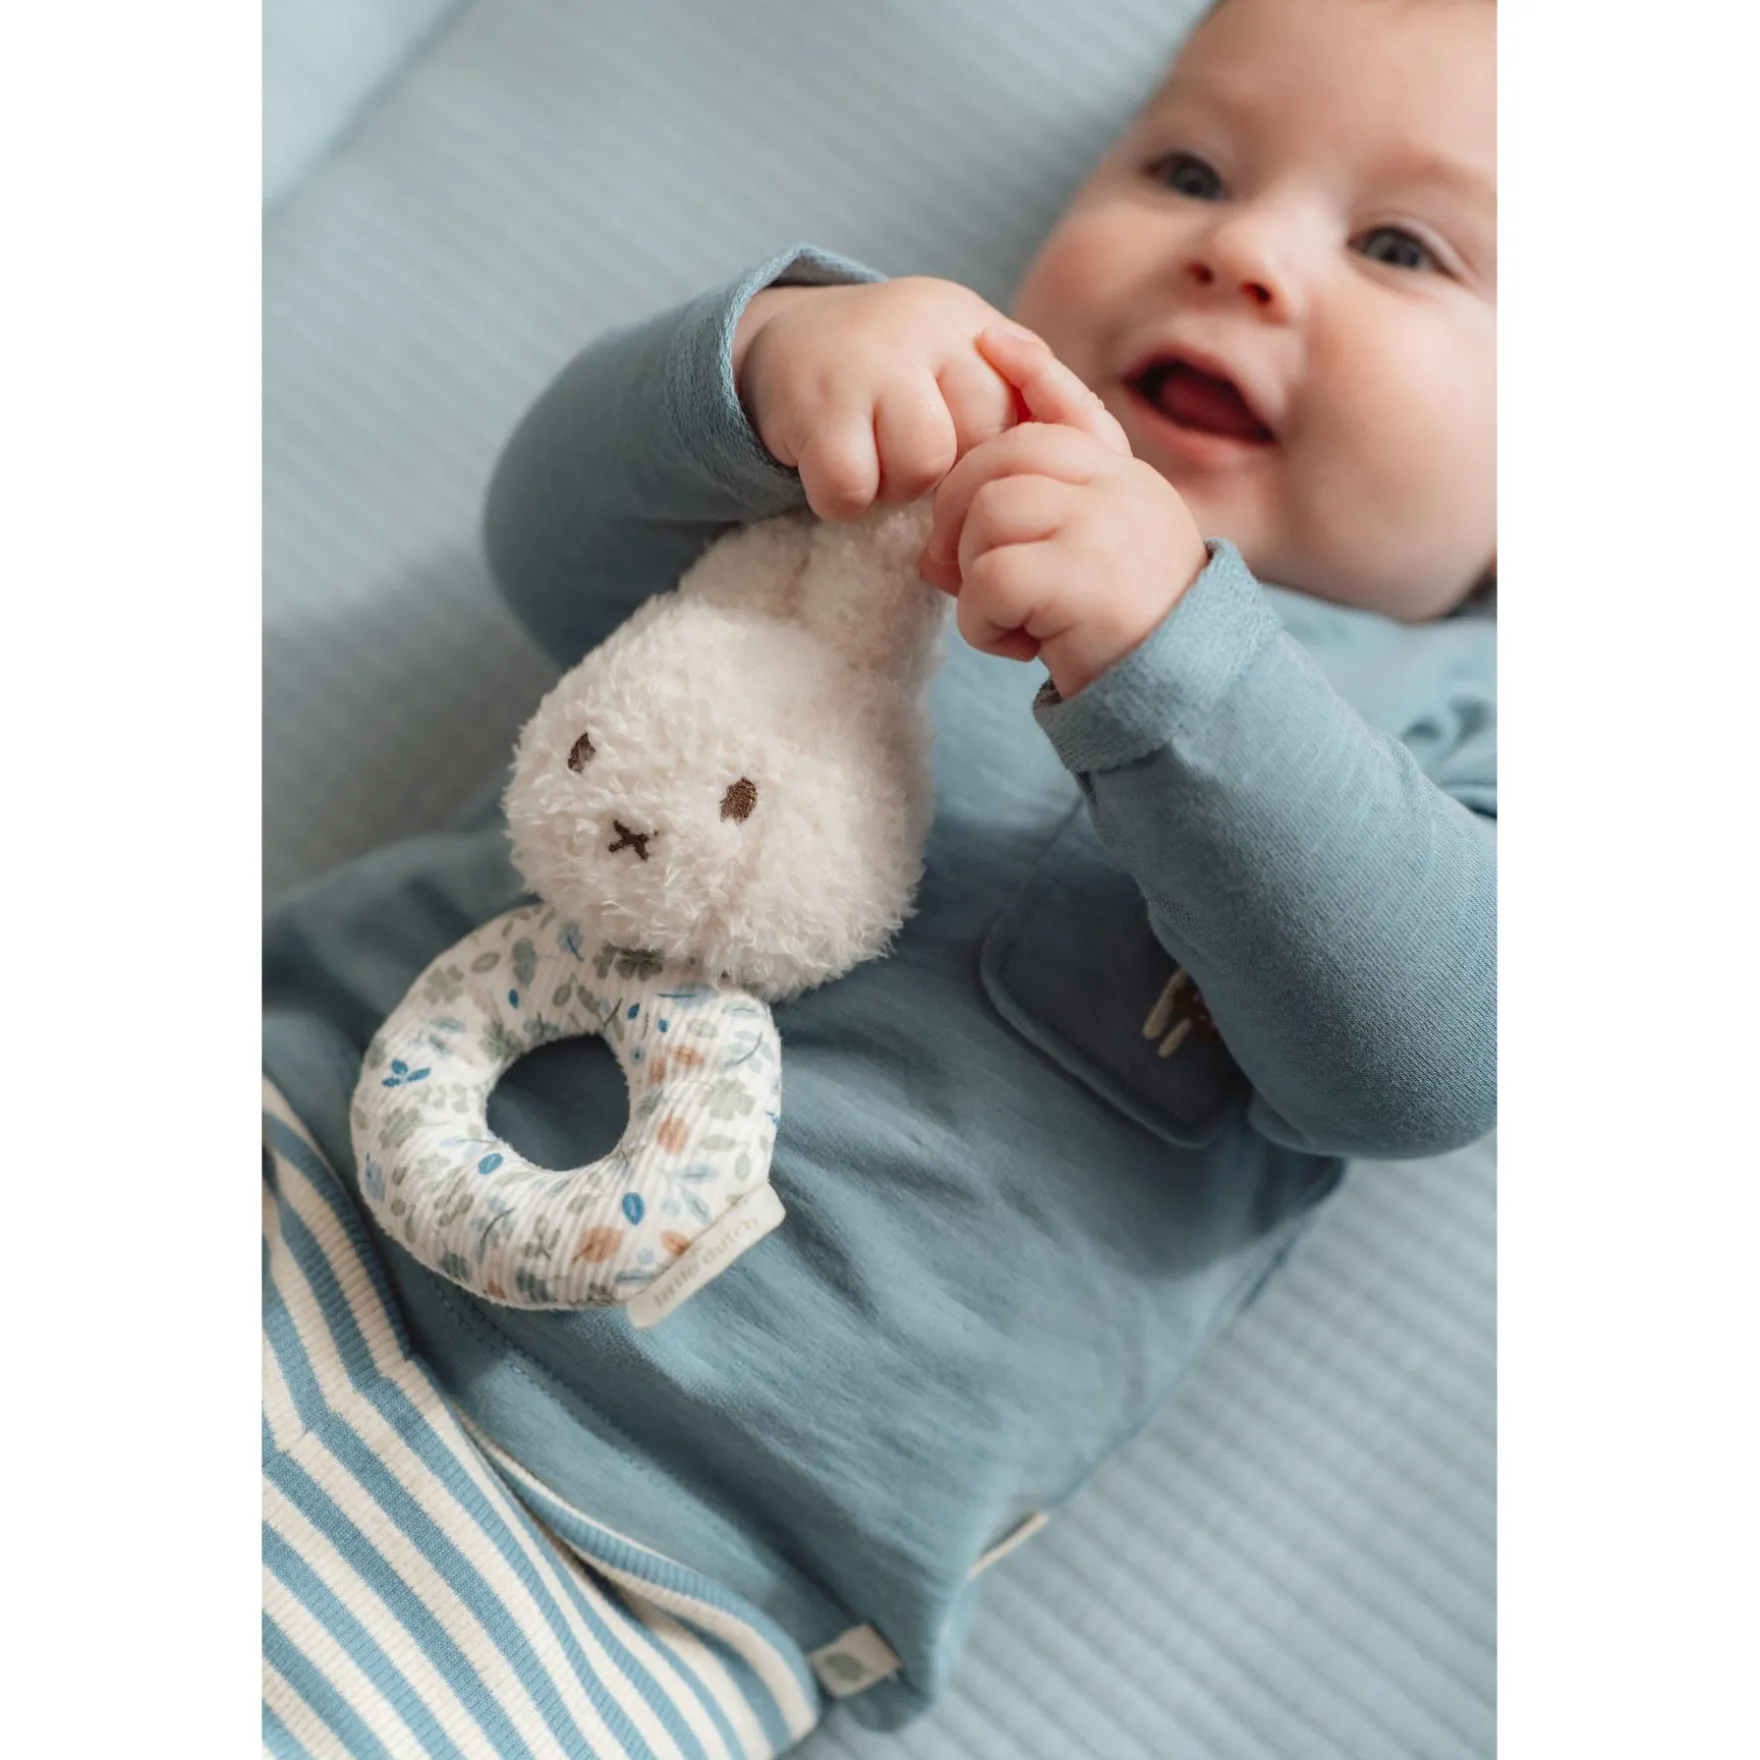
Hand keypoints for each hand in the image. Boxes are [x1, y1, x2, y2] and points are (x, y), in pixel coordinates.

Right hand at [732, 279, 1033, 520]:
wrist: (790, 340)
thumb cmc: (899, 372)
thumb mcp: (963, 360)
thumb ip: (1024, 394)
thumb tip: (1088, 453)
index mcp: (972, 325)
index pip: (1027, 414)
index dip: (998, 457)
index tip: (965, 459)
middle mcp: (925, 329)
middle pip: (980, 442)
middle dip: (952, 476)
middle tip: (915, 462)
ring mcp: (867, 362)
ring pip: (920, 467)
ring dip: (896, 489)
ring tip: (876, 462)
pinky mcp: (814, 406)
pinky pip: (851, 490)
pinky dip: (841, 501)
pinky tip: (835, 468)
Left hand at [918, 329, 1209, 697]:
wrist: (1183, 699)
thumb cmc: (1122, 641)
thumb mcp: (1090, 570)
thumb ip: (1041, 531)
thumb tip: (935, 547)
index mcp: (1125, 482)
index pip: (1073, 408)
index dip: (1031, 371)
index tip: (992, 341)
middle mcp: (1120, 489)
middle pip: (1001, 458)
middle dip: (956, 513)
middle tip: (961, 574)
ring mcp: (1105, 525)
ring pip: (988, 512)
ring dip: (975, 576)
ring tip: (1009, 616)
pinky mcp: (1084, 577)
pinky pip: (991, 577)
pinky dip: (984, 622)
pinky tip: (1020, 647)